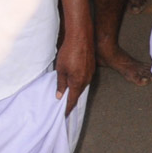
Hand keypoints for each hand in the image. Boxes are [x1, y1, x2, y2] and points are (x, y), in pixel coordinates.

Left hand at [55, 0, 93, 115]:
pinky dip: (78, 81)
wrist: (81, 36)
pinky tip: (73, 78)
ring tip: (67, 92)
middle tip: (63, 105)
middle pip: (78, 93)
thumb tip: (60, 96)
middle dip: (71, 99)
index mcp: (78, 82)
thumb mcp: (60, 70)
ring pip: (82, 85)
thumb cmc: (68, 53)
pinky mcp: (91, 65)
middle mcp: (87, 79)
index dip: (67, 108)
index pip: (72, 100)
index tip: (63, 116)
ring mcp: (90, 72)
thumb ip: (61, 84)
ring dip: (75, 89)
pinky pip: (85, 77)